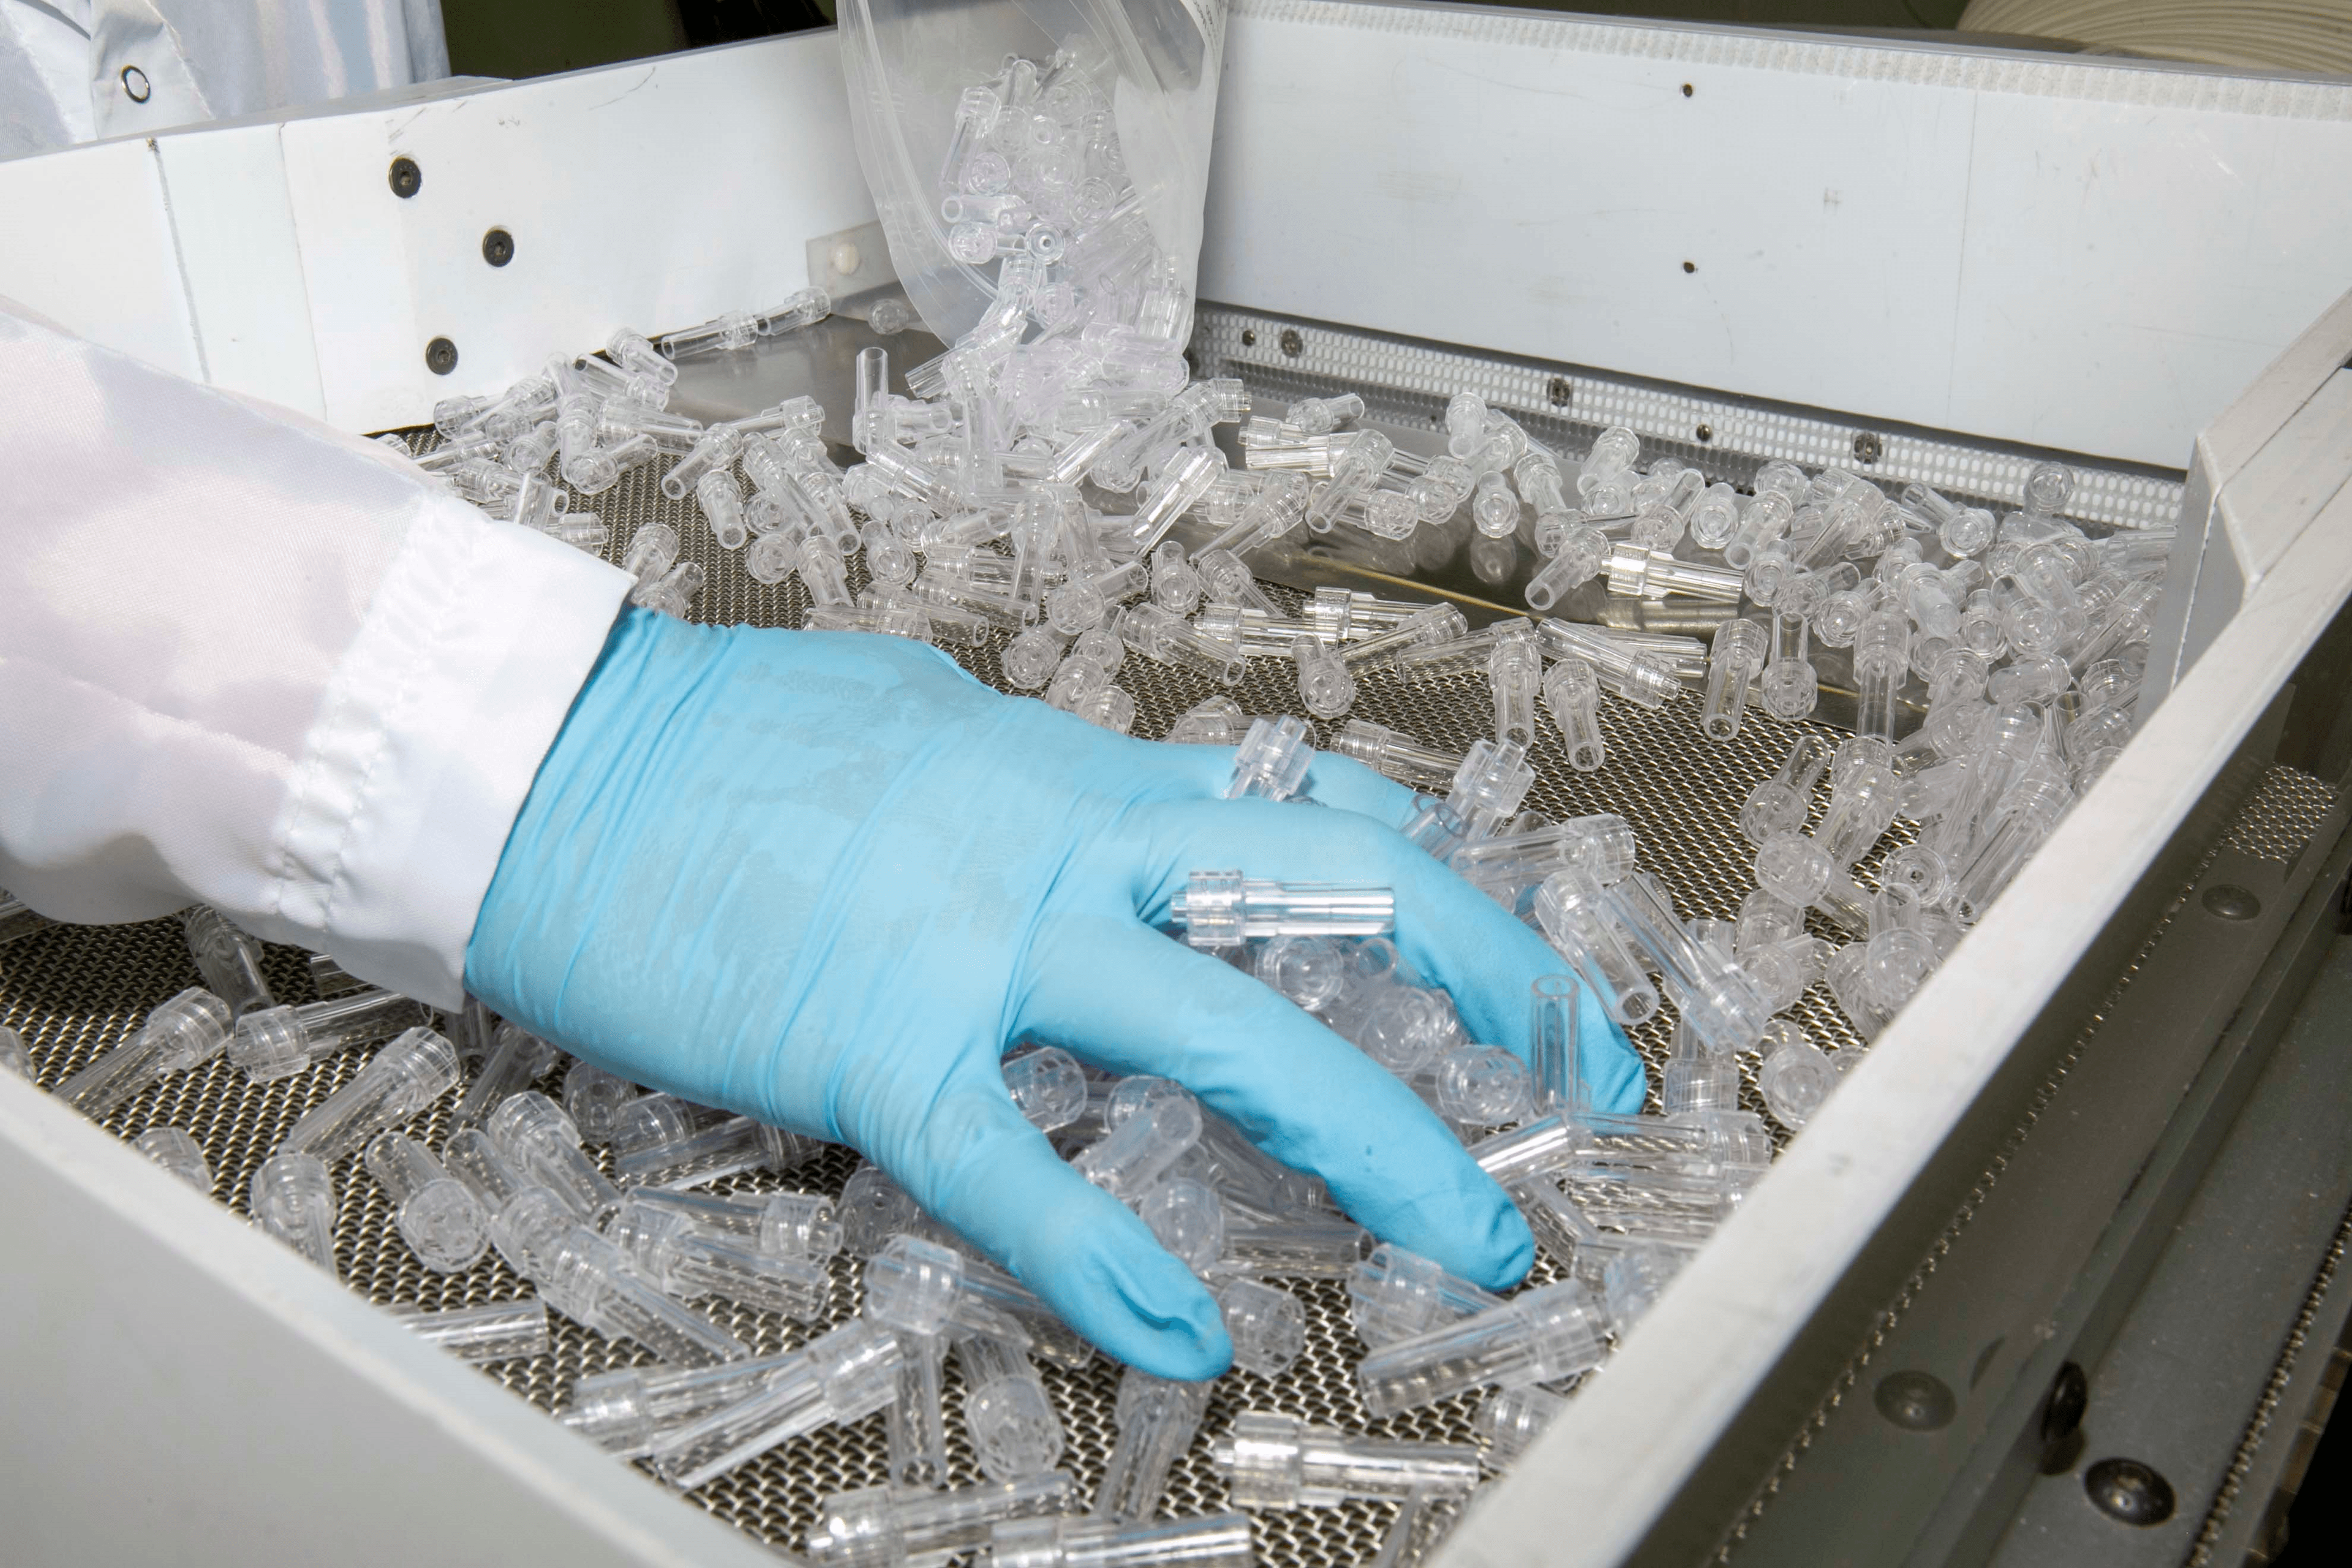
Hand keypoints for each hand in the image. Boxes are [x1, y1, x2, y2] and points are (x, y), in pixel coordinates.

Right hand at [465, 608, 1638, 1376]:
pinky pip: (1013, 1166)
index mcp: (1074, 772)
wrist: (547, 755)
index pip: (1302, 804)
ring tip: (1474, 1235)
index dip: (1438, 872)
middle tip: (1590, 1075)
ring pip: (1226, 1031)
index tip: (1523, 949)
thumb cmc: (721, 745)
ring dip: (1372, 1138)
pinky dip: (1103, 1254)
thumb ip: (1032, 788)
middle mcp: (1062, 839)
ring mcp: (974, 940)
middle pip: (1326, 890)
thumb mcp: (922, 726)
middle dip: (1487, 982)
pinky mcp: (868, 1044)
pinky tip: (1185, 1334)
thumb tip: (1102, 827)